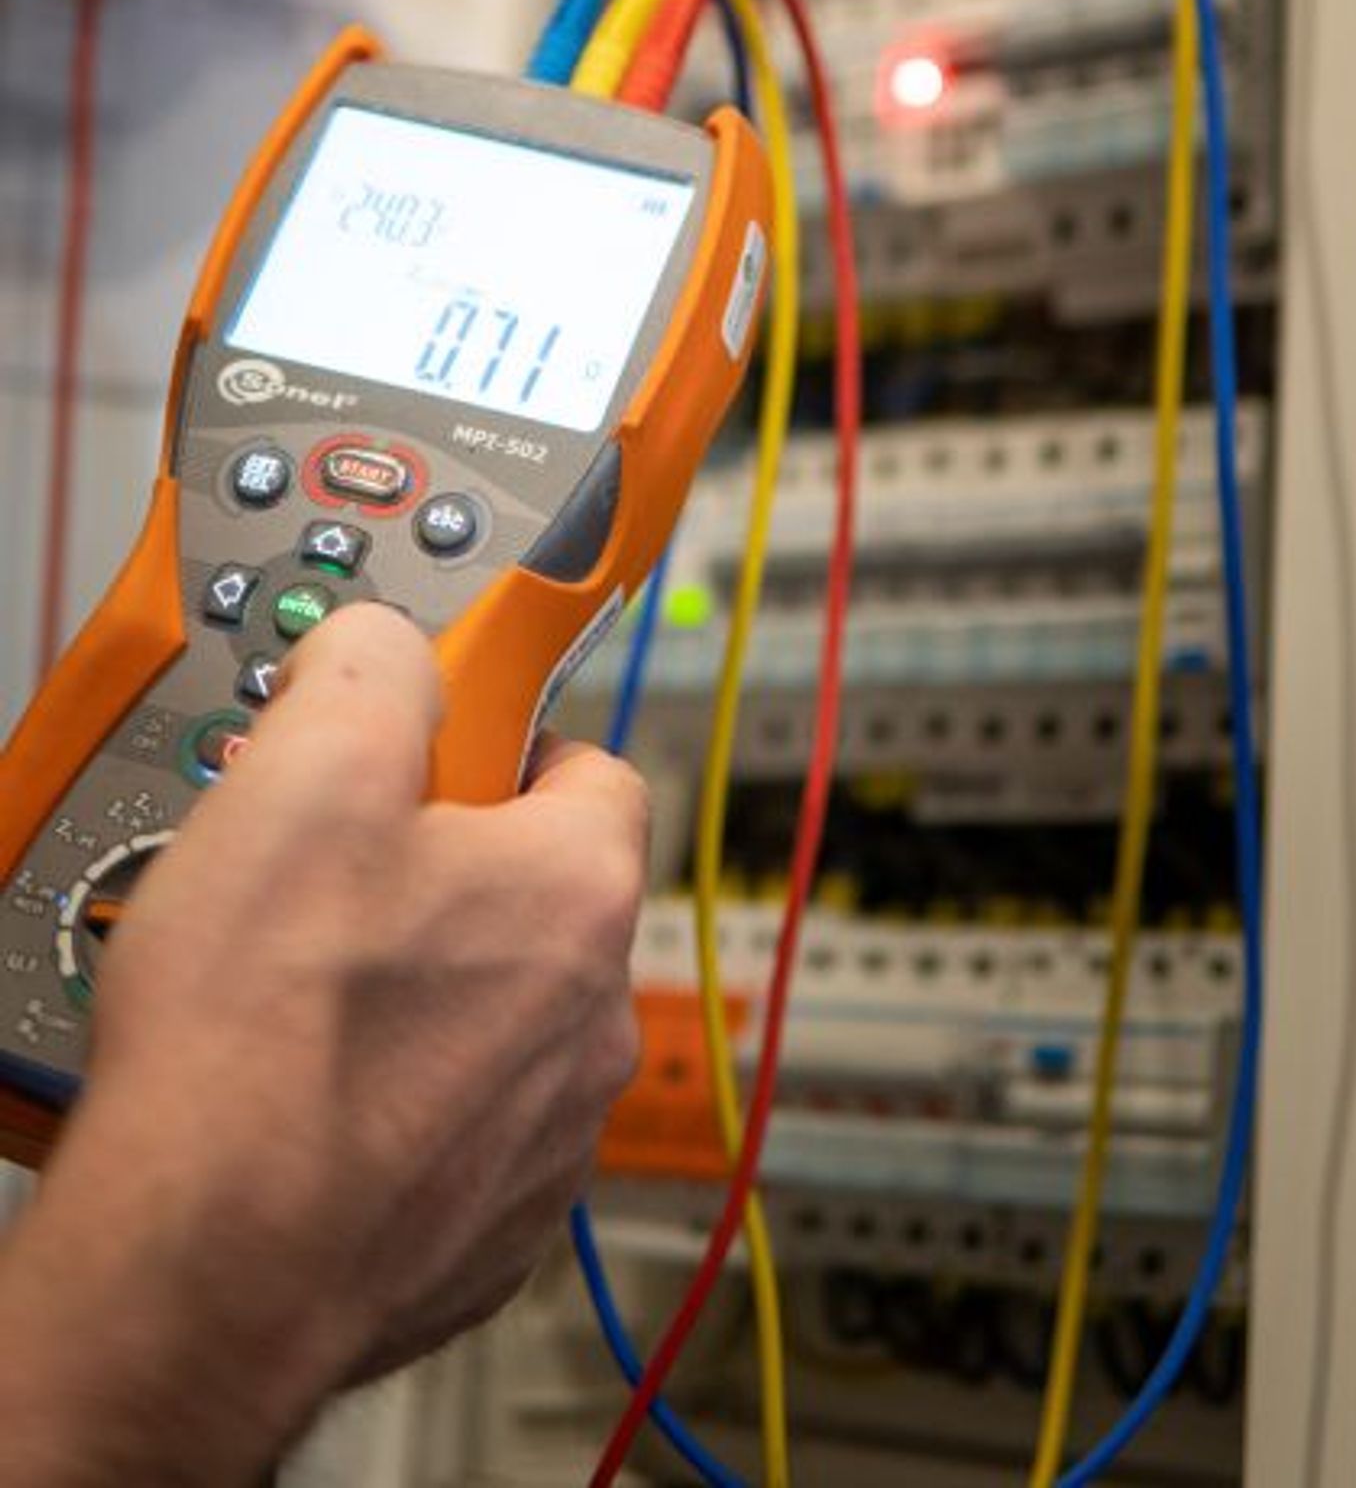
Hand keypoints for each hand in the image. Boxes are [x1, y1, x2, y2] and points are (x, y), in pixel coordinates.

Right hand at [0, 607, 647, 1486]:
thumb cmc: (258, 1045)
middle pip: (537, 892)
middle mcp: (591, 1020)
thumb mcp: (304, 771)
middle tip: (327, 874)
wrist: (202, 1271)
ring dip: (421, 994)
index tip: (423, 744)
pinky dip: (398, 1106)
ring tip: (298, 994)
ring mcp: (546, 1139)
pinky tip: (306, 1096)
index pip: (585, 761)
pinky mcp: (485, 1229)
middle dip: (441, 870)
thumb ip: (372, 669)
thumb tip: (388, 646)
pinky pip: (457, 1128)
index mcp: (577, 891)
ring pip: (496, 1017)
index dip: (493, 738)